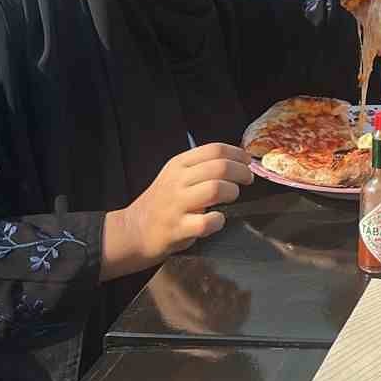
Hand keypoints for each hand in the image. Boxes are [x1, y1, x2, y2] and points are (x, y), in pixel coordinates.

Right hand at [103, 143, 252, 279]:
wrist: (133, 231)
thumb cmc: (163, 202)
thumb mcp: (176, 176)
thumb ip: (201, 167)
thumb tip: (238, 160)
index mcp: (178, 164)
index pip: (214, 149)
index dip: (237, 154)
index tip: (248, 162)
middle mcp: (177, 181)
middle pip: (220, 167)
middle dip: (241, 173)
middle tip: (247, 180)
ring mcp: (176, 205)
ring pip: (216, 189)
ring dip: (232, 192)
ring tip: (231, 198)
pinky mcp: (177, 228)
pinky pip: (206, 222)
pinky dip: (218, 221)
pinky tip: (217, 220)